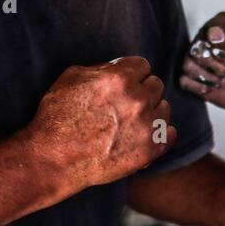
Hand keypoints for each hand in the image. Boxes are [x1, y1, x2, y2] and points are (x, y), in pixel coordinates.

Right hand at [26, 57, 174, 190]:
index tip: (125, 84)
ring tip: (130, 123)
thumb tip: (119, 67)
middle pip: (156, 85)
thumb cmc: (57, 117)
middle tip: (125, 105)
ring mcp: (146, 126)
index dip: (132, 74)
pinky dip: (160, 134)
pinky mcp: (150, 150)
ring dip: (151, 112)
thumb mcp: (72, 78)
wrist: (54, 160)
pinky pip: (170, 134)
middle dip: (142, 91)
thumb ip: (101, 68)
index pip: (143, 65)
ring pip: (164, 108)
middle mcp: (138, 100)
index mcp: (120, 79)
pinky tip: (144, 136)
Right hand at [179, 12, 224, 111]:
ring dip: (211, 78)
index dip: (221, 52)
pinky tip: (215, 86)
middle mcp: (206, 37)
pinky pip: (184, 80)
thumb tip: (213, 34)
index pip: (206, 34)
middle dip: (218, 67)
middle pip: (196, 51)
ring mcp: (197, 56)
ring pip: (188, 65)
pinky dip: (201, 87)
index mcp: (221, 24)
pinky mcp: (192, 75)